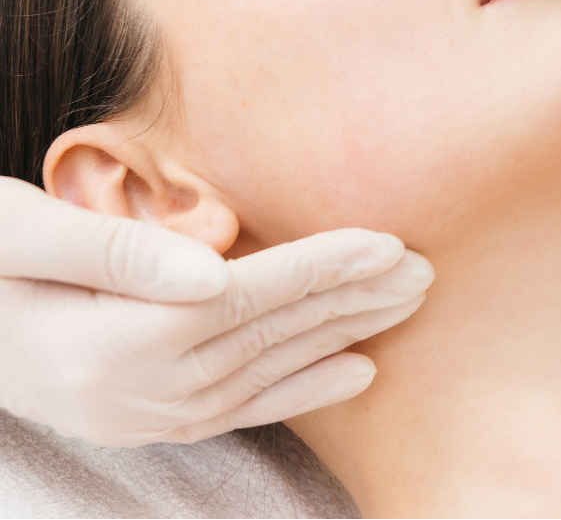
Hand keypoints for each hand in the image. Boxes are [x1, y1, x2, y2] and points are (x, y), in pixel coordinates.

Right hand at [0, 177, 432, 445]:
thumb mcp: (19, 235)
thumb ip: (118, 252)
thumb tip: (215, 265)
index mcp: (118, 336)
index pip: (249, 293)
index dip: (323, 265)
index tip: (388, 241)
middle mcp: (145, 388)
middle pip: (276, 333)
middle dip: (356, 298)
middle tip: (426, 271)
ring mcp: (153, 414)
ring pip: (275, 367)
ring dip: (347, 333)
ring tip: (407, 304)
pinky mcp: (157, 420)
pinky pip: (249, 407)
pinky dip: (307, 389)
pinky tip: (358, 373)